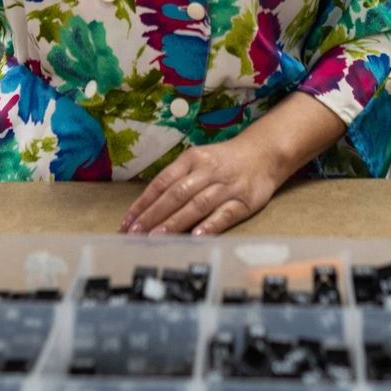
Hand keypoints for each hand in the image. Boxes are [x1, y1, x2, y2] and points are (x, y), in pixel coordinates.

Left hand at [122, 137, 287, 236]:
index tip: (127, 222)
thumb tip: (148, 206)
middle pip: (176, 194)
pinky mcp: (245, 200)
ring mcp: (226, 186)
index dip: (143, 203)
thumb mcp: (198, 160)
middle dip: (153, 215)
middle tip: (135, 234)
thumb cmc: (224, 161)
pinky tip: (197, 236)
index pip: (162, 182)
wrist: (264, 153)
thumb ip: (177, 179)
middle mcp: (207, 171)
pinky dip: (211, 225)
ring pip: (197, 204)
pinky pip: (225, 213)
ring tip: (157, 237)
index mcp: (192, 159)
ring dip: (175, 222)